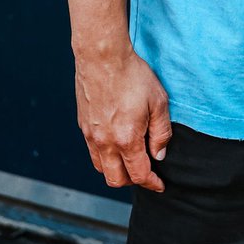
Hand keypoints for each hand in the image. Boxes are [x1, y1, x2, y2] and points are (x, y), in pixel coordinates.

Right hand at [74, 48, 171, 192]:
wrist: (103, 58)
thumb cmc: (133, 76)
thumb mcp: (158, 102)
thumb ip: (161, 132)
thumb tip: (159, 155)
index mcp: (126, 139)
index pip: (139, 174)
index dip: (152, 183)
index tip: (160, 185)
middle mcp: (104, 143)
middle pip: (116, 180)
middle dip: (133, 181)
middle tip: (146, 173)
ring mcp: (90, 136)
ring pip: (101, 168)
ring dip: (116, 171)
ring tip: (131, 161)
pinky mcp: (83, 127)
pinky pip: (92, 153)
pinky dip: (105, 158)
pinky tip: (116, 146)